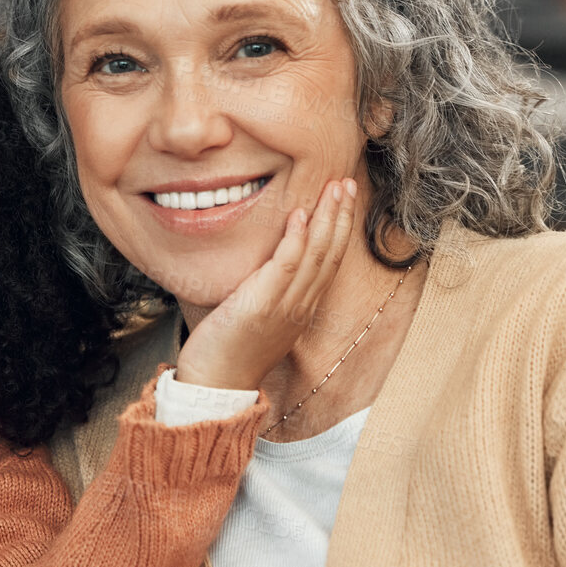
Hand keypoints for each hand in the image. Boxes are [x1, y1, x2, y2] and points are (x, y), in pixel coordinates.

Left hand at [175, 178, 357, 397]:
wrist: (216, 383)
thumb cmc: (230, 350)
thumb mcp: (257, 316)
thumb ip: (268, 291)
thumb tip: (265, 266)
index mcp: (302, 307)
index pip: (329, 261)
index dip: (340, 229)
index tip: (344, 199)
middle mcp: (300, 306)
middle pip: (330, 254)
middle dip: (341, 216)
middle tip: (348, 183)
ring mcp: (285, 306)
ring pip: (316, 256)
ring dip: (327, 219)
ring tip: (335, 189)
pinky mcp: (262, 306)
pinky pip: (286, 267)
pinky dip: (296, 240)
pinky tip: (299, 216)